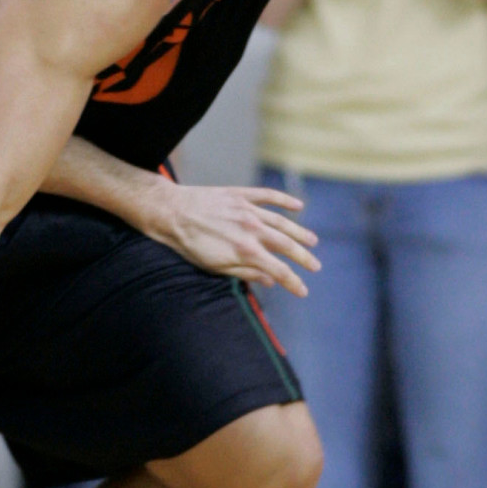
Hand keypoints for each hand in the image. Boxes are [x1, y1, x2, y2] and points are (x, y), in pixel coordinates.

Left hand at [145, 183, 319, 296]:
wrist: (170, 213)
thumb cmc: (189, 245)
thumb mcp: (214, 267)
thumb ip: (244, 273)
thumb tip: (269, 281)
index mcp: (246, 251)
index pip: (279, 270)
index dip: (293, 282)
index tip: (303, 292)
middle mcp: (252, 229)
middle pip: (286, 246)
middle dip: (303, 258)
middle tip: (316, 266)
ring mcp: (248, 210)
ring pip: (282, 222)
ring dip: (299, 232)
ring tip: (312, 241)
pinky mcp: (240, 195)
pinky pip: (268, 196)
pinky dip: (284, 201)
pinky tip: (298, 206)